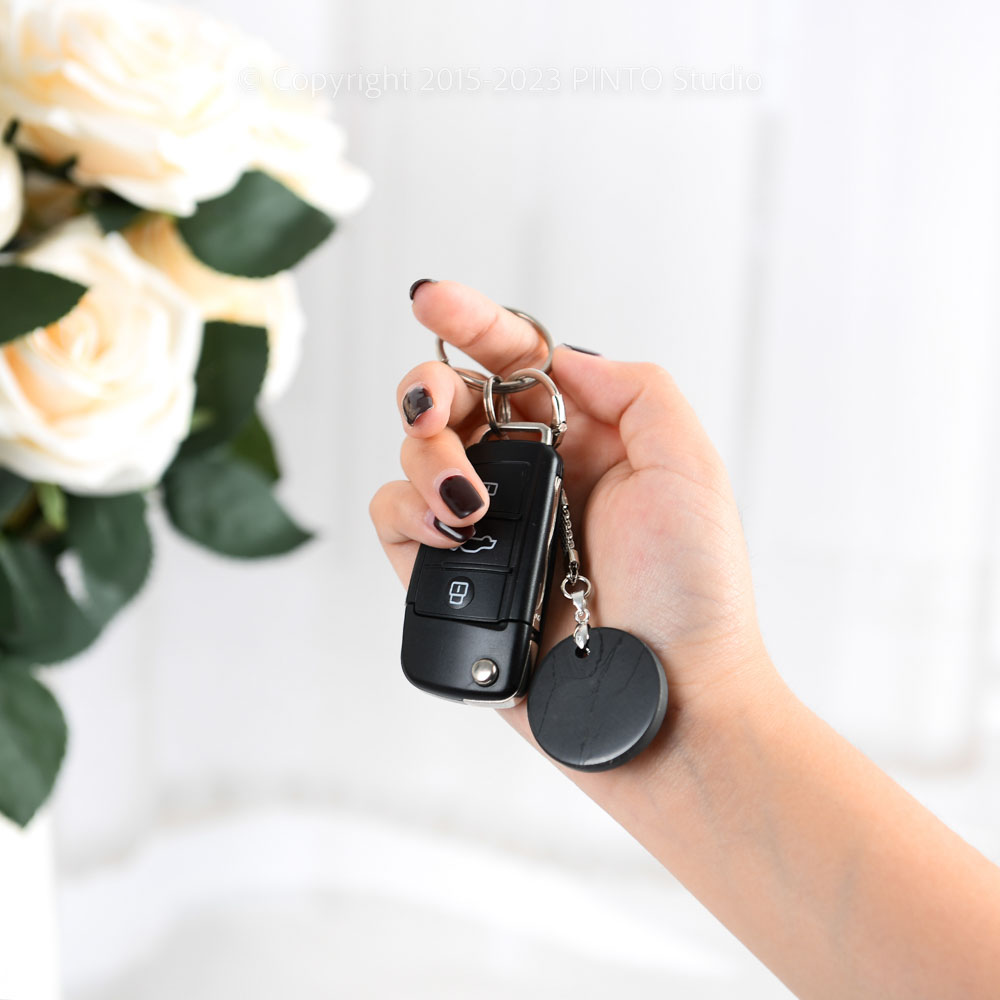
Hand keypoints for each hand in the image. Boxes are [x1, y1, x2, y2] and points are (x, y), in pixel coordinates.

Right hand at [370, 280, 772, 752]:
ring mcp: (489, 529)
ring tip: (469, 507)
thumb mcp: (689, 470)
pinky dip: (404, 515)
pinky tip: (448, 536)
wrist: (663, 704)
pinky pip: (396, 524)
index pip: (515, 365)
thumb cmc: (694, 595)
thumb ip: (633, 390)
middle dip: (431, 395)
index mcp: (584, 441)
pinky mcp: (453, 581)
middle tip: (436, 417)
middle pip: (450, 404)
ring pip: (414, 458)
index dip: (470, 323)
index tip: (429, 299)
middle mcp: (531, 478)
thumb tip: (557, 358)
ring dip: (425, 462)